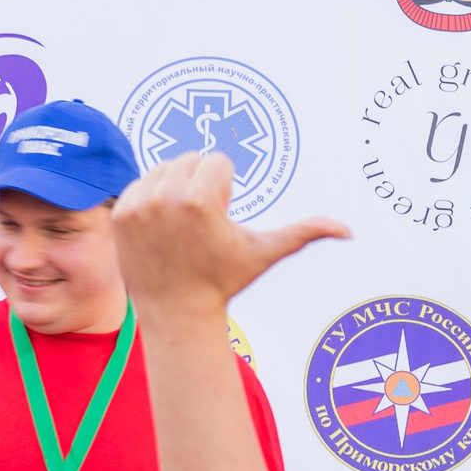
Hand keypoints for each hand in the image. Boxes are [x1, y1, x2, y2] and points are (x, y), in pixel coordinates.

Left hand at [113, 155, 348, 320]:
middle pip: (192, 158)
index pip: (219, 162)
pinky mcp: (121, 212)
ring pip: (165, 167)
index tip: (220, 221)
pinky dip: (153, 197)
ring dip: (177, 186)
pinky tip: (163, 228)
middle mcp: (166, 197)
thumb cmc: (224, 280)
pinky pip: (141, 182)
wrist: (176, 311)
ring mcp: (139, 204)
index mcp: (200, 200)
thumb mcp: (264, 253)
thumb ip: (304, 233)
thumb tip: (349, 230)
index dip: (227, 191)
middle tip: (202, 224)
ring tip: (183, 224)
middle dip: (202, 184)